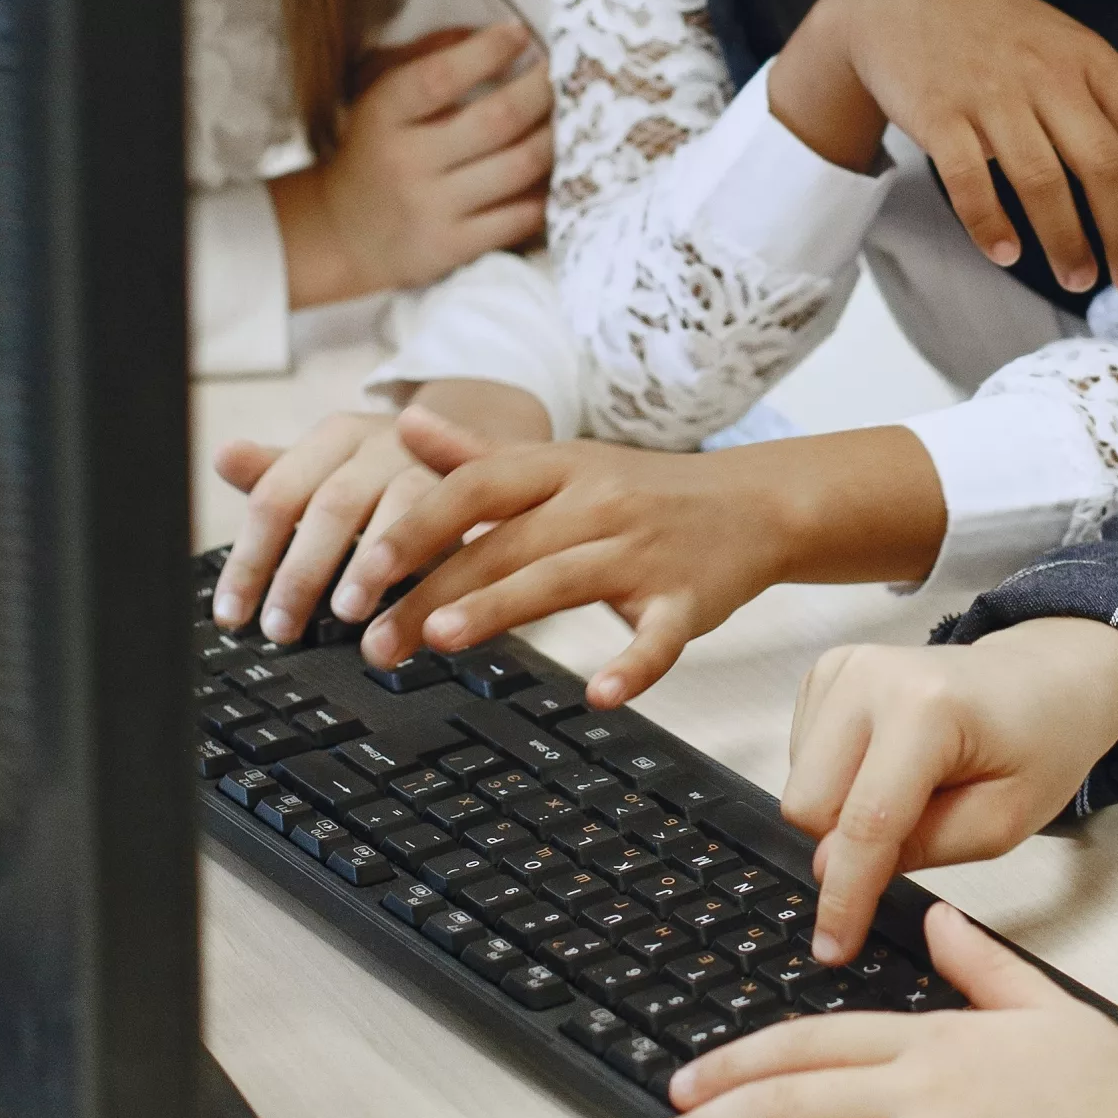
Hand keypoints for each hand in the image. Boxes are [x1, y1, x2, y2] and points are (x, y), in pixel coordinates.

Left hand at [209, 380, 549, 639]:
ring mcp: (437, 462)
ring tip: (348, 618)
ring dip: (371, 567)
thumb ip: (279, 472)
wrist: (482, 437)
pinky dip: (433, 573)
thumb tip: (223, 456)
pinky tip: (417, 614)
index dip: (251, 558)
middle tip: (281, 629)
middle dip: (303, 572)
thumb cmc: (388, 468)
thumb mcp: (332, 468)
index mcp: (338, 435)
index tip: (232, 615)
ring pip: (399, 511)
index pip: (279, 493)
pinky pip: (457, 530)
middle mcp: (387, 441)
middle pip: (334, 504)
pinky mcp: (482, 489)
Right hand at [269, 20, 549, 306]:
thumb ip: (432, 55)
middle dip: (543, 89)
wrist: (345, 235)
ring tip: (572, 116)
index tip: (520, 33)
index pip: (439, 77)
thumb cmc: (377, 150)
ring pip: (520, 166)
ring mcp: (431, 209)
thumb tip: (503, 36)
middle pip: (497, 120)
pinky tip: (559, 168)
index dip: (487, 51)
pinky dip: (549, 189)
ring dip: (557, 136)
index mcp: (383, 115)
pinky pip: (522, 216)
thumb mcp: (381, 94)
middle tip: (567, 72)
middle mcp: (406, 162)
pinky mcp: (454, 248)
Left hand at [327, 419, 948, 706]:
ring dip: (502, 608)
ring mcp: (646, 551)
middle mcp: (599, 502)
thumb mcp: (561, 463)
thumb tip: (400, 422)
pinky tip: (602, 695)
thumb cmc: (640, 491)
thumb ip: (477, 455)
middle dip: (435, 590)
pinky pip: (662, 636)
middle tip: (375, 641)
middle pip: (506, 544)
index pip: (475, 489)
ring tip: (442, 639)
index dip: (417, 526)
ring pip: (565, 578)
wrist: (755, 504)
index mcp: (561, 468)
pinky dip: (635, 665)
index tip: (362, 567)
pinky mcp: (691, 600)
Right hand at [769, 0, 1117, 297]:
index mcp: (1088, 58)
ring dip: (1064, 240)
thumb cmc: (997, 29)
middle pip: (1101, 164)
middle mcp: (1046, 75)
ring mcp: (991, 95)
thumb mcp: (1070, 42)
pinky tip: (1006, 254)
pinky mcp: (939, 115)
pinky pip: (968, 180)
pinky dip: (989, 223)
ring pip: (1040, 180)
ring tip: (1080, 279)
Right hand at [781, 623, 1117, 962]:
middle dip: (847, 845)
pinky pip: (801, 759)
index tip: (832, 948)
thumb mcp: (1002, 822)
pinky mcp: (827, 672)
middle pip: (810, 805)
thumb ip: (920, 848)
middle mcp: (870, 676)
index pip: (866, 821)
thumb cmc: (1037, 745)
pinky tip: (885, 767)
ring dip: (842, 812)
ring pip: (799, 785)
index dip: (845, 896)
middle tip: (911, 835)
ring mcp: (843, 668)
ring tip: (909, 791)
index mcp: (926, 708)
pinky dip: (838, 781)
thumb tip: (833, 868)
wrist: (1041, 678)